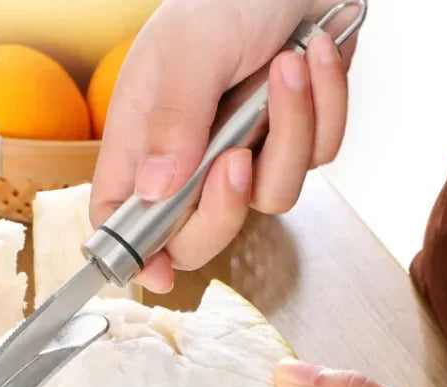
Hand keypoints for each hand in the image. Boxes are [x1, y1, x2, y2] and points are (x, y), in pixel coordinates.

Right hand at [90, 0, 355, 292]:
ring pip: (270, 199)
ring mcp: (243, 155)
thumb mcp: (188, 50)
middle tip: (234, 160)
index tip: (157, 275)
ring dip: (290, 133)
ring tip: (288, 67)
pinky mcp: (292, 141)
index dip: (135, 255)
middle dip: (225, 209)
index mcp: (145, 143)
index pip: (122, 219)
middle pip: (199, 236)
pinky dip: (325, 107)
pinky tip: (313, 58)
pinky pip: (316, 157)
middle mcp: (190, 161)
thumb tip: (154, 191)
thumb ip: (171, 120)